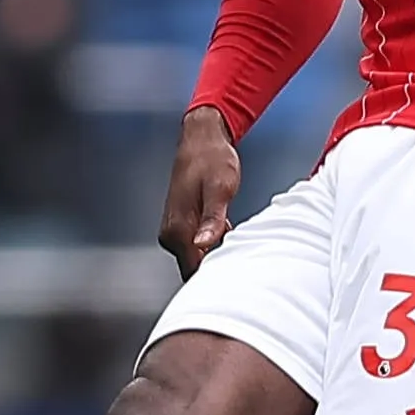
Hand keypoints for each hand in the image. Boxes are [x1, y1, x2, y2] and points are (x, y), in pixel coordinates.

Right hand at [157, 105, 241, 277]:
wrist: (202, 140)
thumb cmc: (211, 159)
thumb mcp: (219, 188)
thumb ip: (212, 219)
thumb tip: (203, 244)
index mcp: (177, 229)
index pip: (194, 271)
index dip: (217, 274)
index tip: (238, 269)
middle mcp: (171, 234)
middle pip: (196, 269)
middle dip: (220, 267)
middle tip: (244, 253)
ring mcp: (175, 232)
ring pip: (199, 259)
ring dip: (219, 255)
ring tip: (240, 241)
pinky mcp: (182, 227)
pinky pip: (200, 248)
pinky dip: (216, 246)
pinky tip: (230, 233)